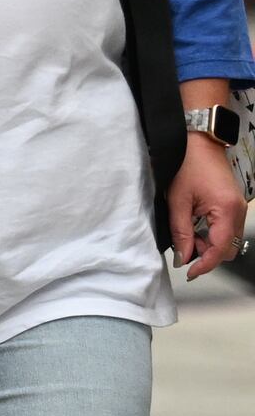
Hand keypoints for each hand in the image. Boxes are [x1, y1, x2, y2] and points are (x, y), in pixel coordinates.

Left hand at [170, 136, 246, 277]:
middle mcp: (239, 212)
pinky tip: (194, 223)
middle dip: (206, 254)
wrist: (199, 143)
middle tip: (184, 246)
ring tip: (187, 230)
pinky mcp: (233, 205)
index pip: (220, 250)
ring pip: (228, 240)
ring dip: (208, 243)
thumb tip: (182, 257)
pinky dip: (211, 233)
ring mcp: (238, 208)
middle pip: (228, 248)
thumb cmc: (187, 166)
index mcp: (227, 211)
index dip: (205, 265)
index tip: (188, 272)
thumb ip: (180, 232)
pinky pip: (226, 228)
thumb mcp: (177, 202)